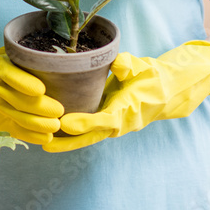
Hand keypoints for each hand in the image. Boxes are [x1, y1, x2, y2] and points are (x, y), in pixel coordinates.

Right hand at [0, 48, 62, 145]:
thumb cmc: (11, 66)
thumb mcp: (14, 58)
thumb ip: (29, 60)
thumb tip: (54, 60)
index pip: (8, 74)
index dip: (23, 82)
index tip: (40, 89)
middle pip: (17, 99)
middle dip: (39, 107)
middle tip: (59, 111)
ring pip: (17, 116)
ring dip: (38, 123)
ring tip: (55, 125)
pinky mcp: (3, 121)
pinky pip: (16, 130)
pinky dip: (32, 135)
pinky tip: (47, 137)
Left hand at [43, 40, 209, 152]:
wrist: (166, 90)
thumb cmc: (152, 77)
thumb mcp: (143, 67)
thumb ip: (129, 64)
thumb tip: (117, 65)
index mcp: (130, 109)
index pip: (106, 120)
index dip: (86, 123)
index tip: (66, 123)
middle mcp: (121, 122)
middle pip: (92, 135)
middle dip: (70, 142)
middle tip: (46, 144)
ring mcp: (114, 124)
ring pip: (89, 136)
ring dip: (67, 142)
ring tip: (43, 144)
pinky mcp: (108, 121)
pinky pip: (89, 131)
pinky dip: (73, 135)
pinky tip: (52, 134)